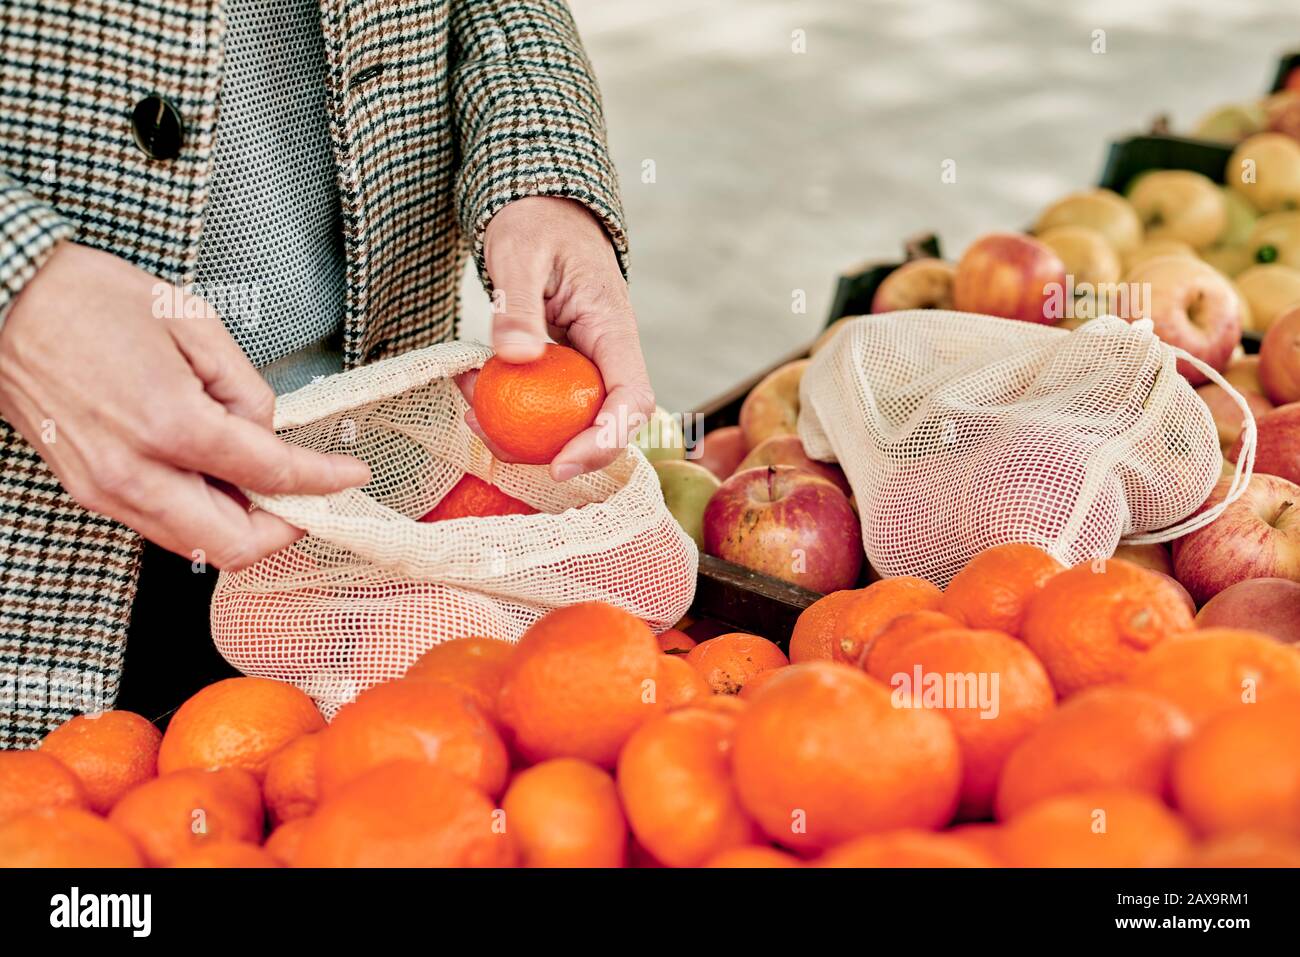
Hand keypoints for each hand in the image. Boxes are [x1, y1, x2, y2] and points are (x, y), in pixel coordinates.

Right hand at [0, 242, 370, 569]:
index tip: (351, 475)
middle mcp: (136, 473)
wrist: (3, 302)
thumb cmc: (92, 300)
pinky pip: (161, 526)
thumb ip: (245, 389)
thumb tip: (268, 433)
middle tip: (307, 495)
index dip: (323, 480)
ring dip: (241, 527)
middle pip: (234, 546)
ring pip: (196, 547)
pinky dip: (202, 516)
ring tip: (262, 483)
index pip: (270, 475)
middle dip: (283, 529)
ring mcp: (106, 491)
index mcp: (171, 425)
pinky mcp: (89, 492)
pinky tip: (216, 478)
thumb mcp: (193, 324)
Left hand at [460, 196, 654, 480]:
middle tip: (502, 451)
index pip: (632, 399)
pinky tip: (471, 396)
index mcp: (613, 327)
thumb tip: (517, 358)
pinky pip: (547, 401)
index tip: (562, 462)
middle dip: (564, 454)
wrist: (540, 206)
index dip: (607, 440)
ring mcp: (588, 363)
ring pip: (574, 420)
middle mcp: (609, 353)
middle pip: (608, 424)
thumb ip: (518, 306)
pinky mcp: (563, 367)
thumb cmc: (535, 222)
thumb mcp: (518, 254)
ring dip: (527, 434)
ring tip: (472, 417)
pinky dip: (510, 410)